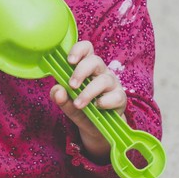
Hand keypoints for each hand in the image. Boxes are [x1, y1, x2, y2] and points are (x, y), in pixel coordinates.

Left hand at [50, 40, 126, 159]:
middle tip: (71, 85)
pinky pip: (116, 96)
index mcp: (87, 67)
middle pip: (95, 61)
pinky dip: (104, 102)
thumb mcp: (66, 103)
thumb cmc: (81, 108)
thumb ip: (59, 97)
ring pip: (104, 80)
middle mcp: (101, 71)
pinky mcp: (120, 98)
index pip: (86, 48)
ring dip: (88, 92)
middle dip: (81, 71)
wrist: (95, 129)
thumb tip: (58, 91)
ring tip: (78, 104)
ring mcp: (113, 84)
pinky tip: (96, 107)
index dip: (78, 50)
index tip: (69, 61)